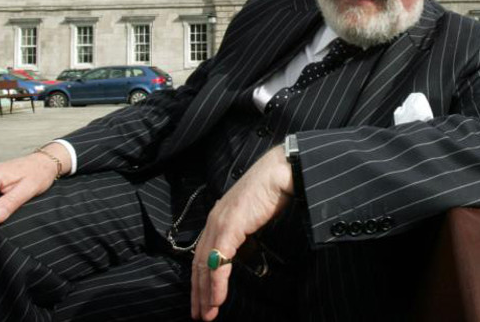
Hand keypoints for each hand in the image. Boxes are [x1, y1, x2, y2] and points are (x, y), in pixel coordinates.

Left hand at [190, 145, 292, 320]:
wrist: (280, 172)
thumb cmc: (272, 192)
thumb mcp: (254, 219)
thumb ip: (246, 237)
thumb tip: (248, 258)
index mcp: (218, 219)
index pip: (202, 255)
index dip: (201, 280)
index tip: (202, 301)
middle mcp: (214, 222)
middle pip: (199, 264)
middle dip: (198, 293)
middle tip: (199, 315)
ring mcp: (220, 223)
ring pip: (206, 265)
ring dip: (206, 293)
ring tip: (208, 314)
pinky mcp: (229, 226)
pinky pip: (220, 260)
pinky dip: (217, 282)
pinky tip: (218, 298)